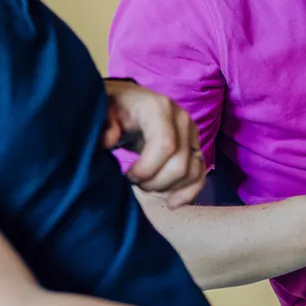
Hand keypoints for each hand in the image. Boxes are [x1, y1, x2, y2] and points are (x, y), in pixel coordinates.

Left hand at [103, 79, 205, 208]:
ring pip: (192, 172)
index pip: (165, 145)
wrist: (129, 103)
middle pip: (180, 164)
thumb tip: (108, 140)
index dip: (147, 169)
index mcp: (159, 107)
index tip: (127, 176)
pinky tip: (172, 203)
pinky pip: (200, 174)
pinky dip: (189, 192)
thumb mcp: (104, 110)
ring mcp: (191, 133)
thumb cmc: (115, 109)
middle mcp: (181, 118)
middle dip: (155, 183)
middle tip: (135, 183)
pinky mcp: (195, 146)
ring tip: (147, 187)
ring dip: (168, 188)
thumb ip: (105, 123)